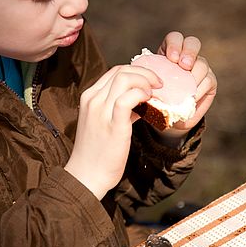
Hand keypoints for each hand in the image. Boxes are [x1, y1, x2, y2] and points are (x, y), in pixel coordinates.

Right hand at [65, 65, 161, 199]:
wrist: (86, 176)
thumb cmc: (96, 153)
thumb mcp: (103, 124)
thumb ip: (120, 109)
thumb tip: (141, 101)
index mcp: (89, 97)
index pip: (114, 72)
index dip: (136, 72)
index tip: (149, 82)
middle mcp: (92, 100)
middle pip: (121, 70)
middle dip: (144, 72)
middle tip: (158, 84)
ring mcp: (101, 110)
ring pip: (124, 78)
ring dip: (145, 81)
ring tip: (155, 92)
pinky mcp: (113, 123)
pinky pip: (128, 98)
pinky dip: (141, 94)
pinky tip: (149, 101)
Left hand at [157, 31, 216, 136]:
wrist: (168, 114)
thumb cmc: (156, 97)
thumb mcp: (150, 85)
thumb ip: (149, 78)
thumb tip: (144, 79)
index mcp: (170, 52)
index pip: (175, 38)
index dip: (174, 45)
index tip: (171, 58)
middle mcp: (187, 56)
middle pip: (193, 42)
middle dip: (189, 52)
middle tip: (184, 66)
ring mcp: (200, 67)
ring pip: (202, 63)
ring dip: (195, 74)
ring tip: (188, 87)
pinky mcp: (210, 81)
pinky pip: (208, 80)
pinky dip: (200, 89)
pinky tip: (192, 97)